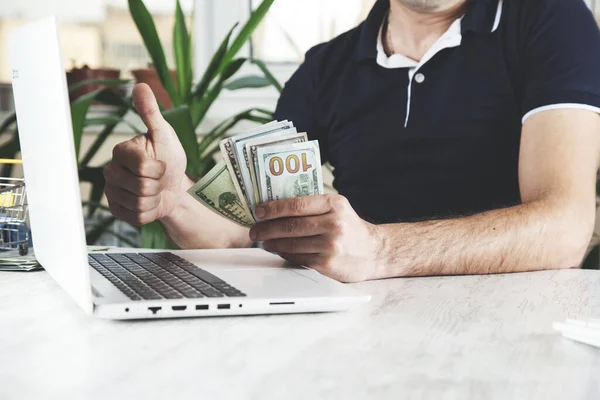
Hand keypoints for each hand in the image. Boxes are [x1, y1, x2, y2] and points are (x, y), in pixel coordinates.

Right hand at [104, 83, 187, 225]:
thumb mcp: (164, 134)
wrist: (174, 186)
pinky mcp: (117, 210)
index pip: (143, 166)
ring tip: (154, 189)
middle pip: (142, 186)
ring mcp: (112, 192)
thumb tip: (140, 85)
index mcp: (121, 151)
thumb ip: (151, 112)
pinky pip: (137, 217)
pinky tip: (149, 201)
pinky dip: (150, 212)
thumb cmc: (168, 157)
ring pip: (140, 203)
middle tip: (159, 178)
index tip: (162, 163)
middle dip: (158, 184)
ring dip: (155, 198)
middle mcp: (111, 171)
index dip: (160, 169)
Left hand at [249, 195, 382, 282]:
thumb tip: (275, 208)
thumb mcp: (338, 208)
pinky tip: (278, 250)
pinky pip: (297, 258)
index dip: (273, 208)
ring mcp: (330, 245)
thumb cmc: (350, 228)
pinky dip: (283, 254)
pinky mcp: (327, 264)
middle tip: (255, 230)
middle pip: (290, 226)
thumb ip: (313, 206)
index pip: (296, 204)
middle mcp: (334, 224)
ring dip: (272, 243)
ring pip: (290, 243)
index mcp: (334, 204)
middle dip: (266, 228)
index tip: (259, 211)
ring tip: (263, 241)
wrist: (373, 252)